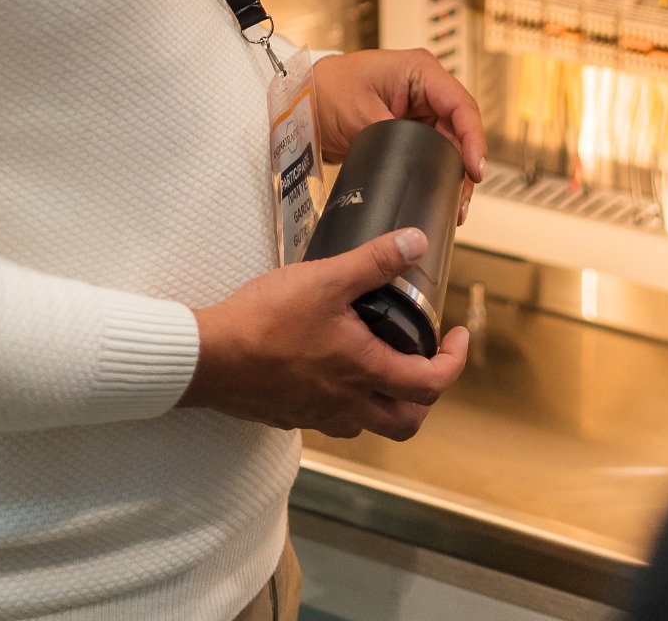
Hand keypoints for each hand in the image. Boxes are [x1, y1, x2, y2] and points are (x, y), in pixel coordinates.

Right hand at [180, 227, 469, 438]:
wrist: (209, 357)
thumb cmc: (264, 321)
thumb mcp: (326, 279)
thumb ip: (374, 262)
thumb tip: (416, 243)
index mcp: (363, 372)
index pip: (430, 384)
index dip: (454, 362)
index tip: (457, 338)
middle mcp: (345, 404)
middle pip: (406, 421)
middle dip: (426, 394)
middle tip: (427, 361)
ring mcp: (316, 415)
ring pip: (368, 424)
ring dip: (386, 401)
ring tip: (382, 362)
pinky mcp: (290, 415)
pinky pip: (332, 419)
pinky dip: (347, 401)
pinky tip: (332, 369)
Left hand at [313, 48, 486, 223]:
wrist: (303, 98)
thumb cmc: (327, 90)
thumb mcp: (362, 116)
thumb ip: (395, 141)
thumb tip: (418, 168)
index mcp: (420, 71)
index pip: (461, 105)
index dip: (473, 139)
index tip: (475, 169)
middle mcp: (425, 88)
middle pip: (460, 128)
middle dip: (464, 164)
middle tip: (462, 199)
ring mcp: (419, 108)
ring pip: (450, 142)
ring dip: (453, 172)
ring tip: (454, 204)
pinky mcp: (410, 127)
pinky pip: (434, 149)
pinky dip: (438, 170)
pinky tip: (439, 192)